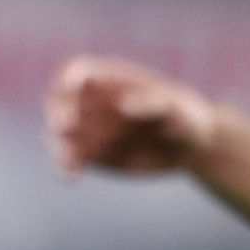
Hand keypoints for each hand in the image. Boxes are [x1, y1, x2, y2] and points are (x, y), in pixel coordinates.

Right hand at [45, 56, 221, 180]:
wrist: (193, 146)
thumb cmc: (187, 117)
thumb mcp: (177, 107)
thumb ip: (153, 102)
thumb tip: (123, 105)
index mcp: (111, 80)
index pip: (78, 71)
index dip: (68, 79)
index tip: (70, 90)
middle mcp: (93, 102)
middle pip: (59, 101)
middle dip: (57, 112)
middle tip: (66, 126)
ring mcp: (89, 128)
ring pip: (59, 133)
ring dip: (58, 146)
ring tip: (71, 163)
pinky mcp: (91, 153)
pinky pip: (70, 158)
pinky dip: (65, 166)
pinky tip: (71, 178)